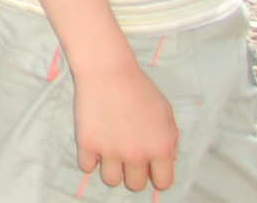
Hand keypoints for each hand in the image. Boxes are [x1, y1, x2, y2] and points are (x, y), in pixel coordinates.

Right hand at [74, 56, 177, 192]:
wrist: (107, 70)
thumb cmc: (138, 88)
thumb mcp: (166, 113)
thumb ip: (170, 141)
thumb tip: (166, 160)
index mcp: (161, 149)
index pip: (162, 183)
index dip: (156, 175)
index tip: (149, 167)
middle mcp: (137, 154)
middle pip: (135, 185)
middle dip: (132, 173)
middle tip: (126, 156)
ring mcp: (111, 151)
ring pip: (111, 181)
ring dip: (111, 169)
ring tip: (109, 153)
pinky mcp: (87, 143)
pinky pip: (86, 167)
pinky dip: (89, 159)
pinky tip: (94, 144)